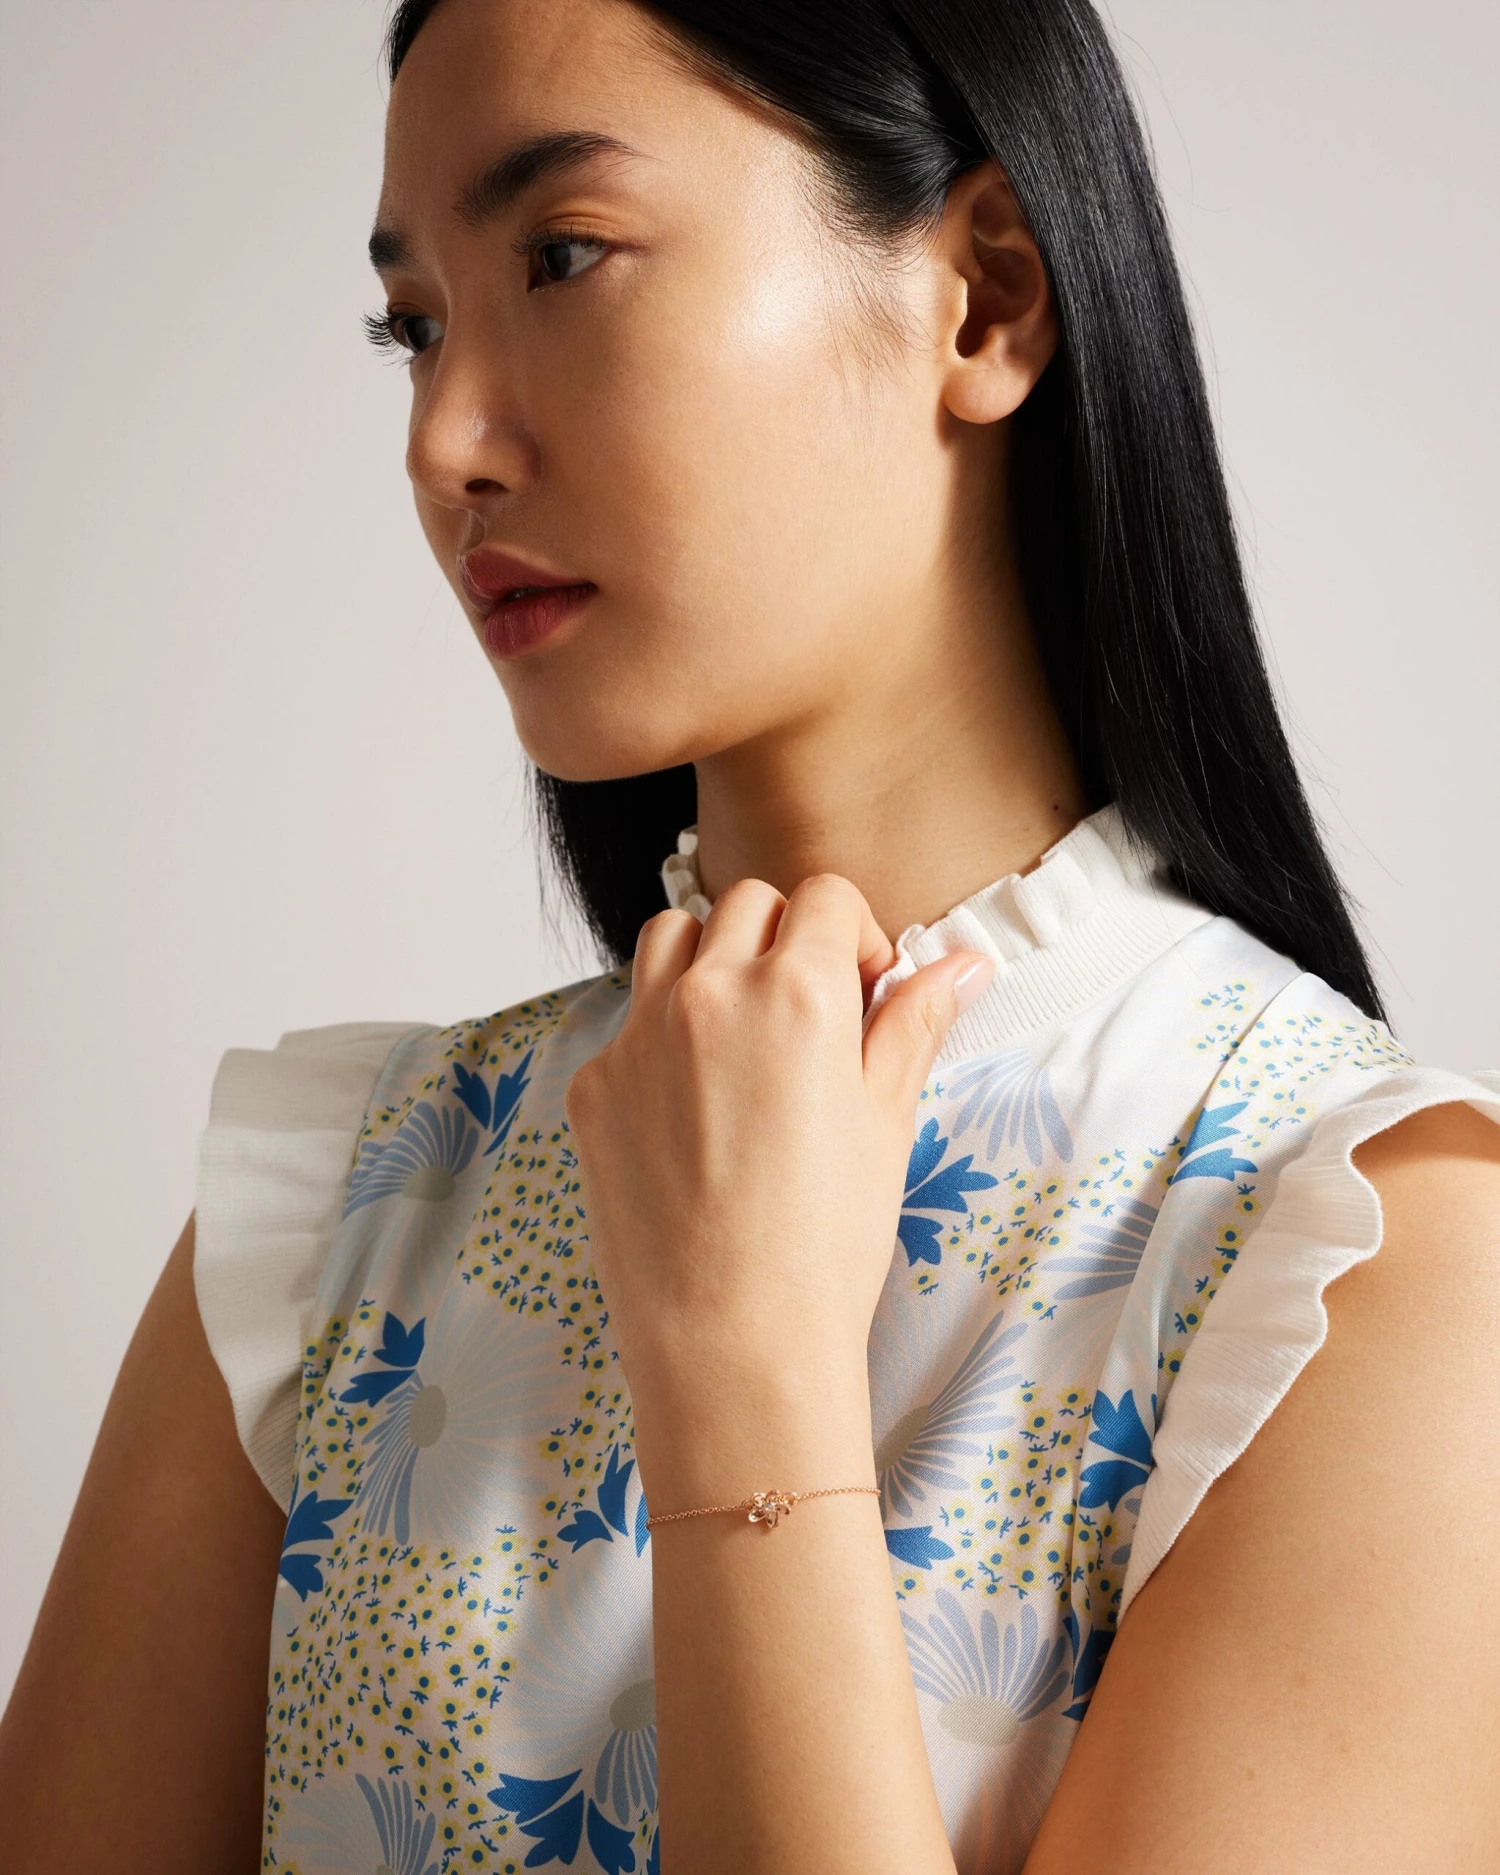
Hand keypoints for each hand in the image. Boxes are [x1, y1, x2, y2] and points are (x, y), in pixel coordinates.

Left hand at [563, 872, 994, 1419]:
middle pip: (747, 905)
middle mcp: (709, 993)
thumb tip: (963, 963)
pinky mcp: (595, 1086)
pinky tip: (697, 1109)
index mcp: (798, 991)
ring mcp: (638, 1036)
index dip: (855, 935)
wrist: (731, 1345)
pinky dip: (664, 1035)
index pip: (824, 896)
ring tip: (745, 1035)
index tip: (864, 989)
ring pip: (672, 937)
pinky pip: (629, 1021)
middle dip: (786, 939)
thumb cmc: (824, 1244)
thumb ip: (914, 1024)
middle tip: (810, 1013)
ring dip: (713, 958)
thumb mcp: (886, 1121)